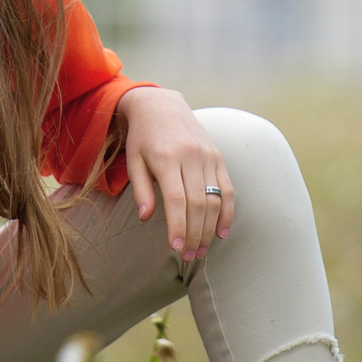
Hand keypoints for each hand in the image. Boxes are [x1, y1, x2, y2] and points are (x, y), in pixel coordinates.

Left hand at [118, 87, 230, 262]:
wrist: (161, 105)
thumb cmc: (142, 137)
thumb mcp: (134, 160)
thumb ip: (141, 189)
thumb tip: (146, 218)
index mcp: (166, 158)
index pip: (177, 200)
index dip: (178, 227)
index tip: (175, 248)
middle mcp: (190, 157)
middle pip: (199, 204)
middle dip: (194, 234)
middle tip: (189, 256)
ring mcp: (207, 156)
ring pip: (215, 199)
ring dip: (210, 229)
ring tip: (201, 250)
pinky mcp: (218, 157)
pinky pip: (227, 188)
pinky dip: (227, 212)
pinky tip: (221, 232)